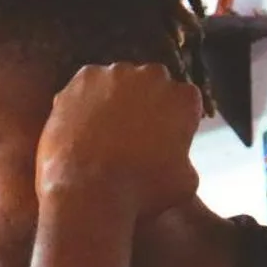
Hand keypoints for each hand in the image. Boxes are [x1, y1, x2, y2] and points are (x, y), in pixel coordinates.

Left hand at [37, 63, 201, 220]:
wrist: (89, 190)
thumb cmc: (140, 193)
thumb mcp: (184, 182)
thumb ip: (186, 157)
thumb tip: (177, 155)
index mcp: (184, 99)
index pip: (183, 101)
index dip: (170, 120)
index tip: (159, 138)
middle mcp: (154, 76)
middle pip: (152, 84)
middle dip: (144, 104)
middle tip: (129, 134)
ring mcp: (117, 73)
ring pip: (118, 81)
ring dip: (113, 99)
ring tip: (101, 133)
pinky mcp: (84, 78)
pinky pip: (87, 84)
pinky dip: (84, 100)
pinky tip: (80, 125)